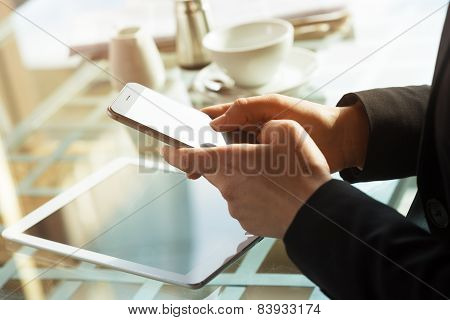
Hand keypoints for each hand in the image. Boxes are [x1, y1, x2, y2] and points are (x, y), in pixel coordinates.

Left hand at [162, 120, 330, 237]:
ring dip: (245, 181)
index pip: (192, 157)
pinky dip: (254, 198)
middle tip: (250, 160)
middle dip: (225, 163)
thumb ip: (264, 126)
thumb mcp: (287, 130)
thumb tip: (258, 134)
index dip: (176, 153)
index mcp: (232, 161)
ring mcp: (237, 207)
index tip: (167, 152)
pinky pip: (244, 205)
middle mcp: (228, 186)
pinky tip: (275, 195)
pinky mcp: (247, 222)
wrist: (318, 214)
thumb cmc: (302, 174)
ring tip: (273, 180)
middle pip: (214, 172)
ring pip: (231, 188)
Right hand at [202, 94, 368, 172]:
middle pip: (216, 140)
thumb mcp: (276, 106)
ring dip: (213, 164)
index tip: (180, 134)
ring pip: (227, 156)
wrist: (338, 141)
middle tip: (188, 164)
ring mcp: (257, 149)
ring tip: (198, 174)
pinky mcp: (266, 165)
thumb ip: (246, 109)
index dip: (196, 124)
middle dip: (201, 150)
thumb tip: (216, 121)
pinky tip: (223, 181)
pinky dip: (231, 175)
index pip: (215, 117)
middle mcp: (248, 131)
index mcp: (248, 114)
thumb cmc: (310, 117)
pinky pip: (242, 170)